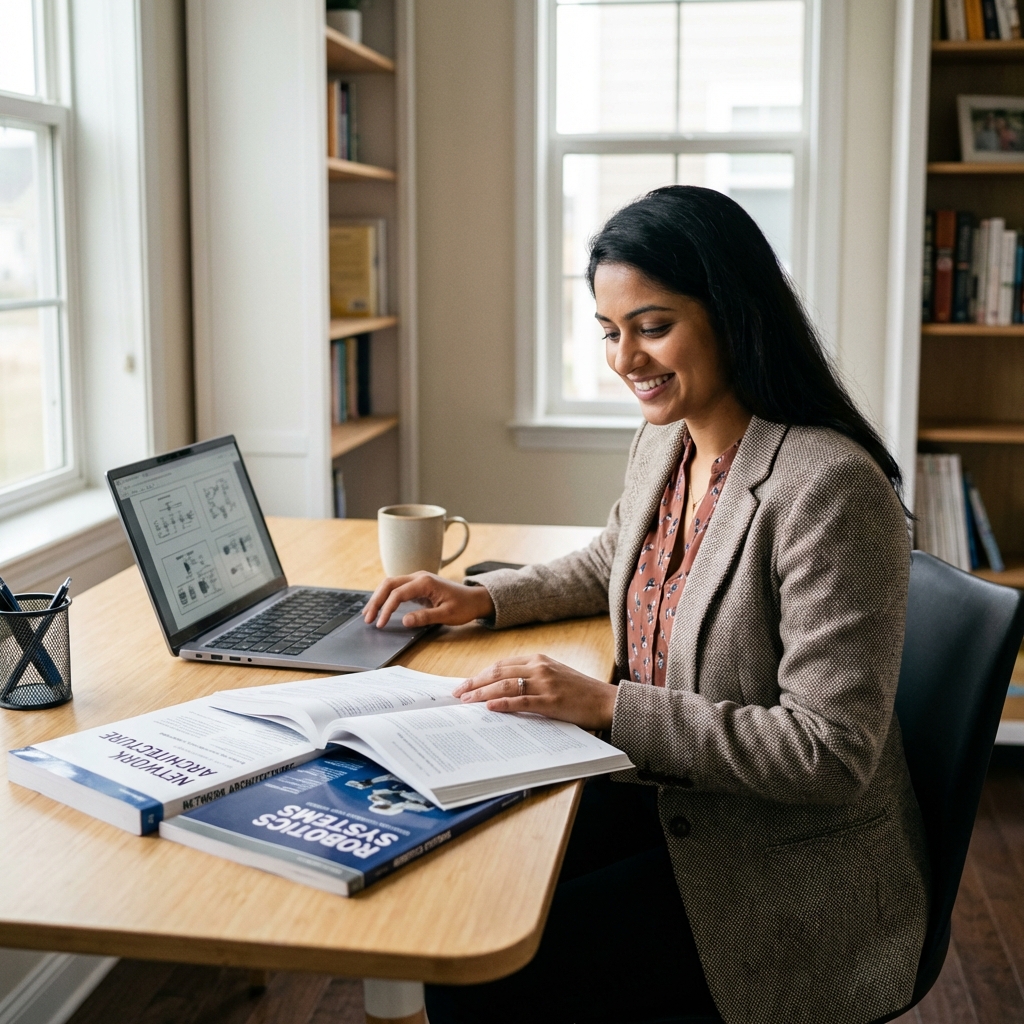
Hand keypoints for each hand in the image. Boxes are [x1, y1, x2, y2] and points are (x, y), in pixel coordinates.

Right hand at [363, 572, 494, 628]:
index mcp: (425, 582)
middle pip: (389, 584)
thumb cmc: (464, 606)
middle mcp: (418, 576)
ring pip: (390, 584)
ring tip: (368, 614)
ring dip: (378, 598)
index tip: (380, 624)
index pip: (398, 593)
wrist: (475, 599)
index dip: (386, 609)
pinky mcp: (417, 585)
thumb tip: (404, 621)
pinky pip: (397, 588)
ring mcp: (417, 579)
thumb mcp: (447, 615)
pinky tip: (379, 608)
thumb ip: (425, 617)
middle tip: (367, 618)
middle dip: (376, 601)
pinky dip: (385, 597)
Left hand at [453, 654, 616, 730]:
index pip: (501, 665)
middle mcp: (539, 667)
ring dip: (482, 694)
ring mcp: (545, 684)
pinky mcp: (551, 701)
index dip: (481, 674)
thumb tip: (502, 689)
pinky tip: (489, 708)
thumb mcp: (554, 676)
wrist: (605, 701)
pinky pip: (521, 701)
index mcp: (538, 660)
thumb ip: (531, 677)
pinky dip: (503, 704)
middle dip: (475, 683)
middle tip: (457, 693)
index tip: (465, 684)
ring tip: (466, 702)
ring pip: (505, 686)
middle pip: (498, 672)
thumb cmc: (579, 691)